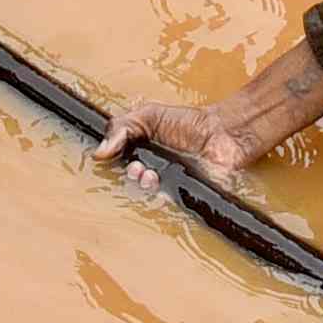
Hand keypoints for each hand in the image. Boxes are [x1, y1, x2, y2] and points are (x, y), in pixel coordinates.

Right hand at [90, 98, 286, 186]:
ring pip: (148, 197)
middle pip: (132, 184)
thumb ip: (122, 127)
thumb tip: (100, 152)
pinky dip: (162, 201)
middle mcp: (154, 172)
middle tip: (140, 168)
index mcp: (143, 154)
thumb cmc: (189, 122)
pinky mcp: (185, 199)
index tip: (115, 156)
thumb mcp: (149, 115)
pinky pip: (169, 208)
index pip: (121, 165)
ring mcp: (169, 187)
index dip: (116, 163)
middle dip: (131, 177)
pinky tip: (163, 188)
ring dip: (145, 187)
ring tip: (151, 174)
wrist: (223, 132)